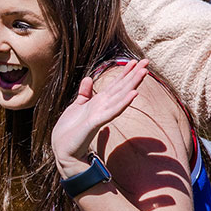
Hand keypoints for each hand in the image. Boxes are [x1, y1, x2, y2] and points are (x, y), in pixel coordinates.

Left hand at [51, 60, 148, 176]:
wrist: (63, 149)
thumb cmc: (70, 130)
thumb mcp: (76, 106)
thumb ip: (84, 93)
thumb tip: (88, 78)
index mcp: (99, 102)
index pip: (115, 85)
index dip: (125, 72)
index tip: (135, 60)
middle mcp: (103, 107)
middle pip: (122, 88)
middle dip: (134, 74)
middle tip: (146, 61)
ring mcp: (101, 114)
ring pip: (120, 96)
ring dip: (132, 84)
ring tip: (144, 72)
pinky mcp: (96, 122)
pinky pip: (112, 111)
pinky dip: (123, 102)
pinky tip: (134, 94)